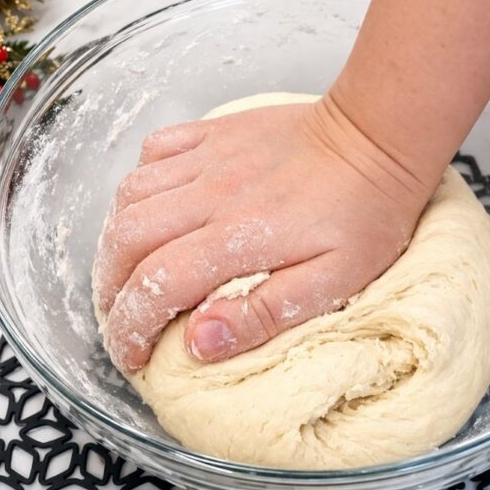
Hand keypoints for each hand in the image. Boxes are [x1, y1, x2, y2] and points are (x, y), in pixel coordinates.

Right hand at [93, 94, 433, 372]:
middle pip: (127, 241)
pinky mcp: (215, 133)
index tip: (132, 356)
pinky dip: (140, 183)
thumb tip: (199, 341)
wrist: (379, 137)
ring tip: (126, 272)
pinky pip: (155, 149)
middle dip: (110, 290)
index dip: (131, 328)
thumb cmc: (366, 213)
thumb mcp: (334, 282)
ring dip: (117, 240)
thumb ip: (264, 313)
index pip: (156, 286)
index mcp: (238, 237)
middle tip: (121, 320)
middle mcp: (211, 195)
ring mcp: (209, 159)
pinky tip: (153, 206)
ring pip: (130, 196)